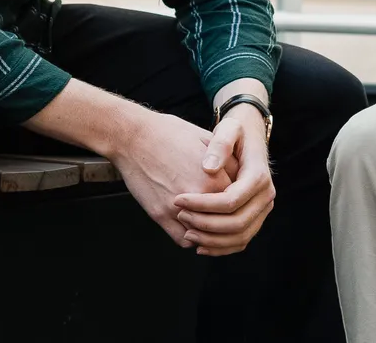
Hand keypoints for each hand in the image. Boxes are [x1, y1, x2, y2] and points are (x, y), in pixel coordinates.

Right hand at [109, 109, 233, 247]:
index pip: (238, 203)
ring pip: (205, 236)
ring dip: (207, 232)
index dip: (237, 202)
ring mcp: (179, 208)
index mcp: (215, 177)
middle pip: (224, 222)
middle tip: (222, 217)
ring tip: (206, 223)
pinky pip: (183, 240)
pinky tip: (190, 226)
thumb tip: (241, 177)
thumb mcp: (206, 140)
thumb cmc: (169, 134)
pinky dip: (189, 238)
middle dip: (224, 220)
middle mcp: (200, 196)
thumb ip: (227, 161)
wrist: (134, 136)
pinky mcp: (160, 215)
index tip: (234, 201)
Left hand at [173, 105, 275, 255]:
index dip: (202, 204)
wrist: (250, 138)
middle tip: (180, 216)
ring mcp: (263, 210)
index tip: (177, 200)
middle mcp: (266, 196)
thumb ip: (220, 145)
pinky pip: (241, 240)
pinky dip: (221, 247)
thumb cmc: (236, 132)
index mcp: (259, 176)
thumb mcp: (229, 129)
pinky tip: (199, 245)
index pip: (230, 200)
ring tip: (186, 234)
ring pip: (240, 237)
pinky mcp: (256, 218)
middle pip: (236, 223)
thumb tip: (209, 169)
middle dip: (205, 224)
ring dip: (212, 240)